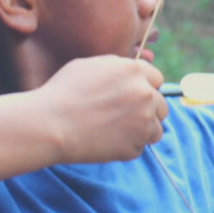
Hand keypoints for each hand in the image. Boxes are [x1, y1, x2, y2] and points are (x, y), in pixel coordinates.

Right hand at [35, 55, 168, 164]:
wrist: (51, 124)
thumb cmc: (64, 92)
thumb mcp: (91, 66)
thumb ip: (118, 68)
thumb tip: (131, 73)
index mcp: (134, 71)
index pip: (157, 79)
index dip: (145, 87)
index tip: (133, 97)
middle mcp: (145, 94)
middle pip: (161, 105)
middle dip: (147, 110)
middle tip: (124, 117)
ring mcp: (143, 121)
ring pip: (156, 128)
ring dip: (142, 130)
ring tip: (116, 130)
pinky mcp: (136, 146)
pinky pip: (139, 146)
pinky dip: (127, 146)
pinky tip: (106, 141)